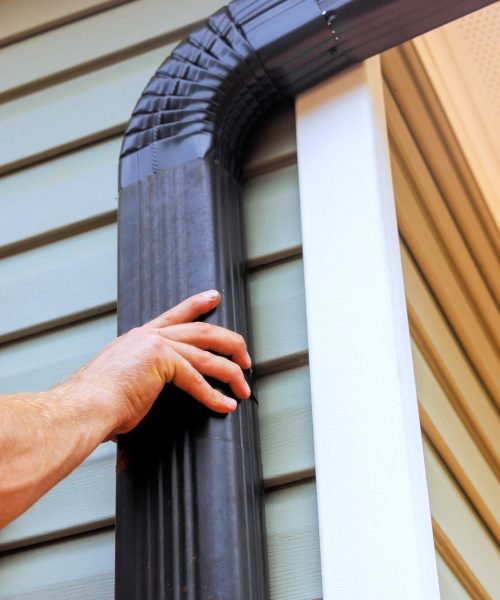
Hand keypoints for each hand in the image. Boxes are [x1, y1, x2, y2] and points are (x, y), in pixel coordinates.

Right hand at [61, 290, 250, 437]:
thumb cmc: (95, 403)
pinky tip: (225, 405)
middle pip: (202, 330)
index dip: (197, 304)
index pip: (174, 316)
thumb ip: (140, 379)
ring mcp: (155, 345)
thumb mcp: (122, 382)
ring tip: (244, 387)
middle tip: (245, 355)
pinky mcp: (161, 362)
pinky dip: (213, 396)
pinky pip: (197, 379)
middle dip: (229, 342)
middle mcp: (149, 336)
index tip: (213, 296)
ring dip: (230, 372)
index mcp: (139, 338)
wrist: (80, 408)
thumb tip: (143, 395)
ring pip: (206, 354)